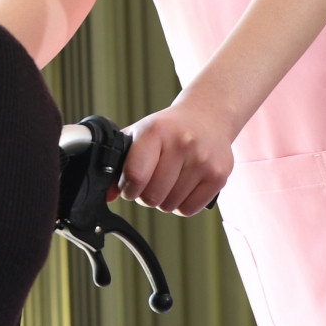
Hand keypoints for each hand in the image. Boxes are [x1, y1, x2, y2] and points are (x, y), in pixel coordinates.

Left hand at [118, 93, 237, 215]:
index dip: (128, 189)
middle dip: (145, 195)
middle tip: (150, 183)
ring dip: (164, 200)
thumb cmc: (169, 129)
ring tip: (168, 181)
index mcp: (156, 130)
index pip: (136, 175)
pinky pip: (189, 210)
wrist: (208, 116)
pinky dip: (182, 205)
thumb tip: (107, 195)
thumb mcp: (140, 135)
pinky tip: (183, 186)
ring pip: (169, 205)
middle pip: (152, 196)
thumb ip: (119, 163)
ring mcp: (202, 160)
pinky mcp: (218, 175)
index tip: (129, 186)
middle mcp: (182, 143)